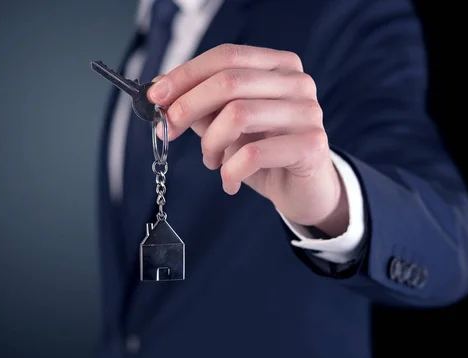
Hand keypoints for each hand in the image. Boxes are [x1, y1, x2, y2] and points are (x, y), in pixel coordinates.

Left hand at [147, 44, 348, 236]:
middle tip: (167, 130)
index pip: (226, 56)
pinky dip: (230, 171)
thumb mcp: (227, 125)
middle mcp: (297, 82)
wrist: (305, 190)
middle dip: (188, 106)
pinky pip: (254, 154)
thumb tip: (159, 87)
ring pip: (238, 115)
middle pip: (229, 81)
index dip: (185, 75)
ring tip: (210, 161)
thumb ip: (200, 104)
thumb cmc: (264, 153)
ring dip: (211, 143)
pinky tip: (230, 182)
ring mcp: (308, 111)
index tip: (155, 97)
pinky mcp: (311, 144)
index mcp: (278, 66)